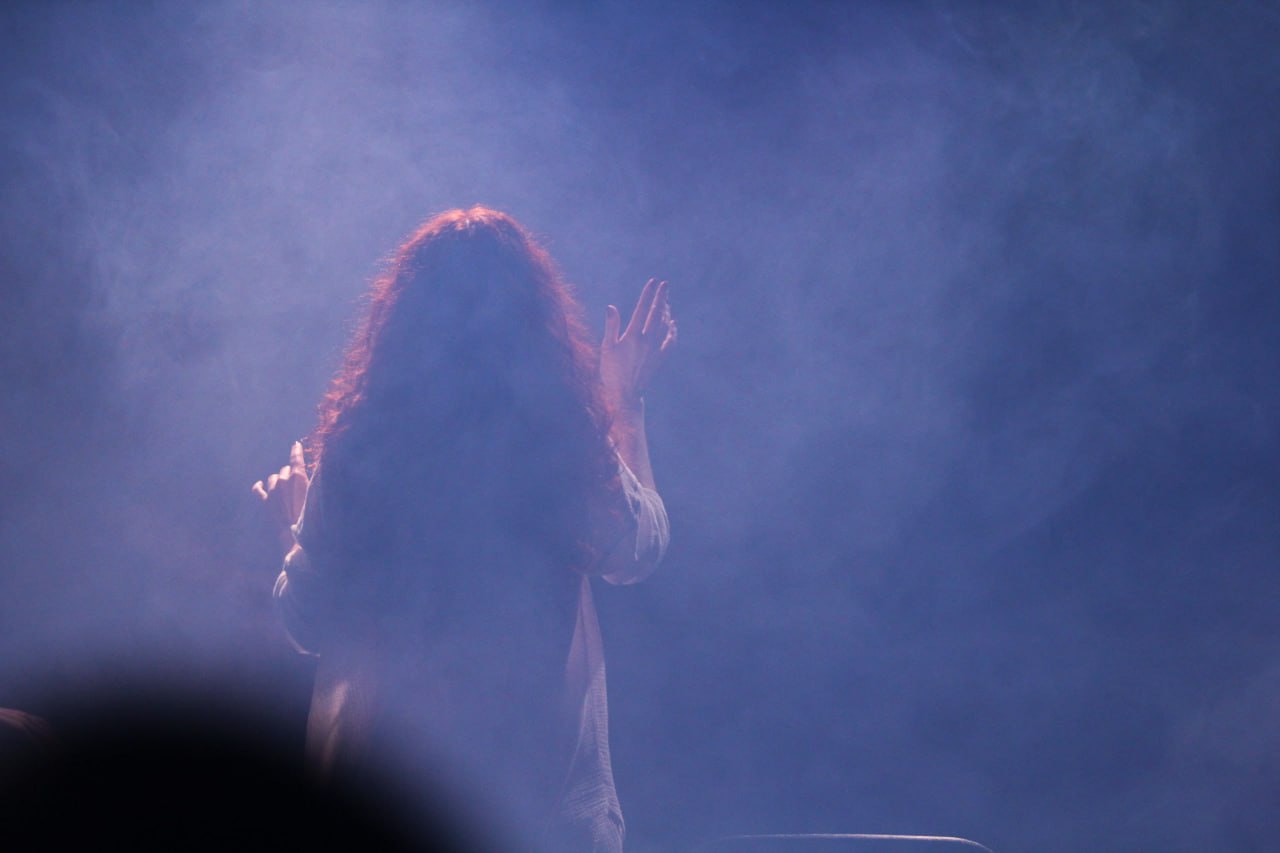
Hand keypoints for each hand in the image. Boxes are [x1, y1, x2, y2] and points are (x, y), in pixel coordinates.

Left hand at [252, 441, 309, 556]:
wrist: (297, 538)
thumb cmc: (312, 517)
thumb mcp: (318, 496)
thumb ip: (316, 481)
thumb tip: (320, 469)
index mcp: (297, 477)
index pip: (296, 458)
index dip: (296, 451)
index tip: (296, 445)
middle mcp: (282, 480)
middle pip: (286, 469)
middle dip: (291, 475)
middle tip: (299, 486)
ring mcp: (272, 491)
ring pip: (273, 478)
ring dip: (279, 481)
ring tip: (286, 491)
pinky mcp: (265, 502)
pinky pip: (258, 489)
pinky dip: (259, 486)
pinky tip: (259, 485)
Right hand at [600, 279, 676, 412]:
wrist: (624, 395)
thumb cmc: (611, 371)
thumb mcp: (606, 348)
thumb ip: (611, 326)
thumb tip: (611, 306)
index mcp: (633, 336)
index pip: (642, 309)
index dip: (648, 294)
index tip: (653, 282)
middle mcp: (647, 341)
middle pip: (656, 314)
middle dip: (661, 298)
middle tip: (665, 285)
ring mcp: (655, 350)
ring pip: (664, 326)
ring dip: (666, 311)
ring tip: (666, 301)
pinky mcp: (659, 359)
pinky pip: (670, 342)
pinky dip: (673, 331)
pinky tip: (673, 325)